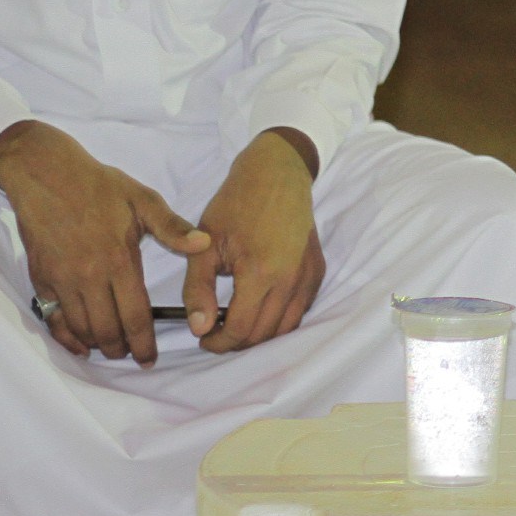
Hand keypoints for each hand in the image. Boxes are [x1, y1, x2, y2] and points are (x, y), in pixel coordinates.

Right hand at [0, 119, 211, 364]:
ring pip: (80, 329)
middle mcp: (89, 276)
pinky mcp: (42, 279)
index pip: (135, 315)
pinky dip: (66, 338)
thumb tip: (204, 244)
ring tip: (111, 348)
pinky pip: (53, 320)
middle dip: (121, 349)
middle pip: (107, 330)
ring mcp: (62, 281)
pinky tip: (79, 343)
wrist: (47, 175)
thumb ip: (173, 227)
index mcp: (119, 260)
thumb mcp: (143, 200)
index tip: (150, 358)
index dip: (144, 343)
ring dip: (97, 345)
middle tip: (132, 354)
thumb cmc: (99, 186)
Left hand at [192, 128, 324, 352]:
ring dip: (260, 334)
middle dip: (236, 341)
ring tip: (237, 322)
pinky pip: (301, 310)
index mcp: (261, 273)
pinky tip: (261, 308)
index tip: (203, 337)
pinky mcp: (317, 269)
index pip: (241, 330)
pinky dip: (281, 320)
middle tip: (215, 331)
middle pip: (264, 334)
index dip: (218, 342)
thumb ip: (198, 290)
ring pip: (286, 327)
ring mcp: (308, 275)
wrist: (275, 172)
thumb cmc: (236, 204)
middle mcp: (291, 279)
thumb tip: (199, 328)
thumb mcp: (205, 245)